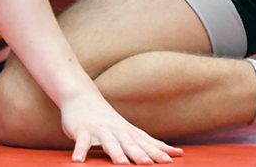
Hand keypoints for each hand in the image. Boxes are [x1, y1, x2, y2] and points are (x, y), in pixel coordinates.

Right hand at [60, 92, 181, 163]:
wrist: (81, 96)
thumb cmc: (108, 119)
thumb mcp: (130, 131)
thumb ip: (150, 143)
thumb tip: (177, 153)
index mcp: (129, 132)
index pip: (145, 144)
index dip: (157, 152)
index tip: (170, 161)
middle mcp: (117, 130)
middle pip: (130, 144)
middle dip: (139, 154)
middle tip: (148, 164)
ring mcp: (100, 130)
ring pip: (109, 142)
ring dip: (115, 153)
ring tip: (122, 164)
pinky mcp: (82, 130)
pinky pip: (81, 143)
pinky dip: (80, 151)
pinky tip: (78, 161)